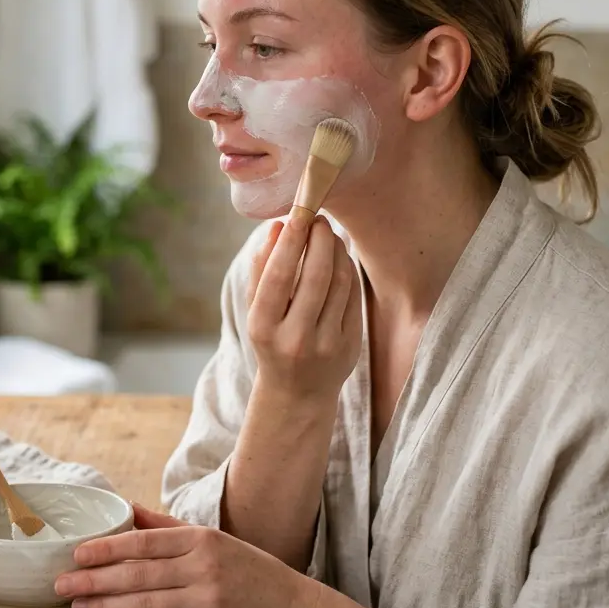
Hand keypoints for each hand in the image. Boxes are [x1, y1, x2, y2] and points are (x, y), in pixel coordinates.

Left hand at [53, 505, 312, 607]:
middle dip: (95, 580)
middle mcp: (203, 567)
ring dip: (105, 605)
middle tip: (63, 583)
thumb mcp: (212, 539)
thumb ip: (168, 526)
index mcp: (201, 539)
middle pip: (138, 574)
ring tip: (78, 605)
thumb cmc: (247, 569)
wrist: (291, 606)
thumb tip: (129, 508)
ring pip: (145, 603)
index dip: (108, 548)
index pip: (145, 541)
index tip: (78, 553)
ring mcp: (207, 600)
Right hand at [246, 215, 361, 404]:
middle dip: (320, 240)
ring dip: (336, 251)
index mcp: (264, 328)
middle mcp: (295, 338)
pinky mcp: (350, 345)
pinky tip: (339, 258)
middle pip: (315, 275)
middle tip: (319, 220)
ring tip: (329, 235)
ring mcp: (327, 344)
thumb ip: (261, 270)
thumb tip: (276, 227)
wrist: (296, 393)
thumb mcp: (255, 312)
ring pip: (339, 283)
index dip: (290, 242)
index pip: (279, 276)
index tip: (297, 214)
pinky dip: (347, 270)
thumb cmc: (271, 341)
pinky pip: (353, 296)